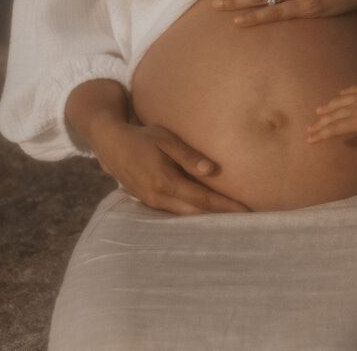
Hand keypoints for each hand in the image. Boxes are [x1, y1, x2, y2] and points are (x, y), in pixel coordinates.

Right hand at [90, 121, 249, 214]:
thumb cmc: (142, 137)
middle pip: (196, 213)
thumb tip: (211, 170)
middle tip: (245, 220)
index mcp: (166, 182)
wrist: (111, 144)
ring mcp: (152, 202)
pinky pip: (175, 213)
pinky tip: (205, 214)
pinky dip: (192, 214)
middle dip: (220, 217)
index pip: (203, 199)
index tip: (245, 210)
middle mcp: (158, 197)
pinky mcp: (148, 202)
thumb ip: (188, 156)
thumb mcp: (166, 140)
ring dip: (207, 218)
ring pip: (185, 216)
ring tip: (230, 219)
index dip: (225, 206)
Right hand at [307, 83, 356, 178]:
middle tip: (308, 128)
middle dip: (320, 123)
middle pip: (333, 117)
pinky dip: (345, 92)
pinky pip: (353, 90)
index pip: (334, 129)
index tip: (309, 138)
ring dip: (328, 107)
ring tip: (318, 110)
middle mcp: (353, 109)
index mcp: (356, 122)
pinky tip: (340, 92)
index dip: (321, 134)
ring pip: (340, 102)